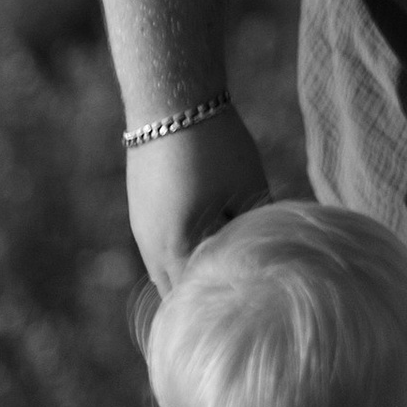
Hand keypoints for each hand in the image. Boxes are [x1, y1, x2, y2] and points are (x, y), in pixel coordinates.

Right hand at [124, 104, 272, 292]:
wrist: (171, 98)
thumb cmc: (215, 145)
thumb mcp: (248, 190)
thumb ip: (253, 232)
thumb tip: (266, 260)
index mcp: (175, 249)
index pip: (196, 302)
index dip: (221, 307)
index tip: (248, 308)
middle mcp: (150, 247)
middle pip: (177, 292)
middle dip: (204, 297)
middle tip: (237, 300)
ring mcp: (141, 228)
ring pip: (165, 271)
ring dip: (191, 274)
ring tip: (225, 273)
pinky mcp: (141, 210)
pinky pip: (159, 248)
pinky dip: (181, 253)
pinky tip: (207, 241)